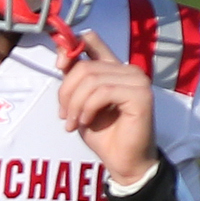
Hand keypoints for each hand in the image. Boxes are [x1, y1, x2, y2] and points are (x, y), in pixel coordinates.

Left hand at [57, 30, 157, 186]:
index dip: (69, 47)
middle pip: (84, 67)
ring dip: (75, 104)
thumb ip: (74, 78)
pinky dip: (88, 108)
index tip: (59, 64)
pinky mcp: (141, 94)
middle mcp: (127, 69)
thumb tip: (62, 57)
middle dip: (66, 92)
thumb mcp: (79, 101)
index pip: (91, 40)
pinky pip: (103, 92)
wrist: (122, 160)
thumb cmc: (102, 132)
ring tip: (73, 123)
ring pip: (92, 80)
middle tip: (64, 115)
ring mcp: (137, 80)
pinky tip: (86, 122)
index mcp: (113, 67)